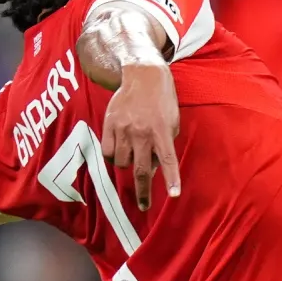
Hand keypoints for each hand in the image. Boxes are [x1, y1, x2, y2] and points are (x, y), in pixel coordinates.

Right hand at [101, 63, 180, 209]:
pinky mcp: (109, 124)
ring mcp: (123, 129)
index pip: (168, 160)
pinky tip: (120, 150)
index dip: (171, 179)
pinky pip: (108, 152)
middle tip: (144, 206)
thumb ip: (164, 146)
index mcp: (161, 131)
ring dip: (128, 166)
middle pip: (140, 170)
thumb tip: (153, 170)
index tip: (173, 195)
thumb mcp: (171, 122)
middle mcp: (142, 132)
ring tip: (133, 154)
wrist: (143, 75)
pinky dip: (114, 157)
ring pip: (122, 163)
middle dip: (143, 191)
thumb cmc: (162, 101)